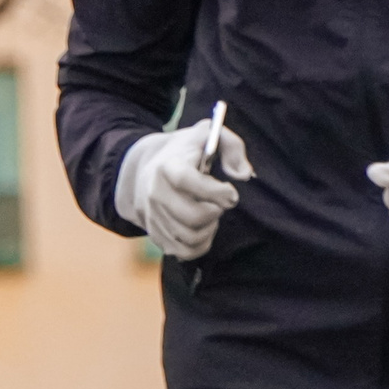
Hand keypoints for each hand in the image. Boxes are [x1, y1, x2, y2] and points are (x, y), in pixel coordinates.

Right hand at [116, 116, 255, 260]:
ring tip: (211, 212)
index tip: (231, 192)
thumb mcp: (209, 135)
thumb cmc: (187, 152)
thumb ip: (233, 147)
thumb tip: (242, 175)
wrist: (145, 169)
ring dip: (210, 228)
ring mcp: (153, 216)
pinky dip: (202, 244)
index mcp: (168, 165)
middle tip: (221, 202)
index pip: (187, 180)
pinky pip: (185, 252)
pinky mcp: (155, 234)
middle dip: (216, 211)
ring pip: (191, 237)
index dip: (215, 191)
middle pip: (193, 216)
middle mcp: (155, 192)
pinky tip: (204, 227)